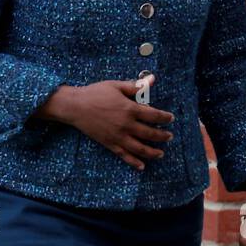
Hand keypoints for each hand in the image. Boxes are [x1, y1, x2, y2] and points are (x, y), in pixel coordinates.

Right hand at [43, 76, 174, 167]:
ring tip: (161, 153)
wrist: (75, 106)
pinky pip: (124, 155)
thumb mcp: (116, 86)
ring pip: (140, 148)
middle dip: (162, 136)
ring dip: (153, 152)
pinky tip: (142, 166)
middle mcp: (126, 125)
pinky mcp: (110, 144)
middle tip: (169, 137)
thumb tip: (153, 79)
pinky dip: (134, 162)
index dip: (164, 118)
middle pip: (150, 133)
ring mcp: (118, 136)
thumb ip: (135, 86)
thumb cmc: (95, 93)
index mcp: (130, 109)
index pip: (154, 115)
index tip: (170, 118)